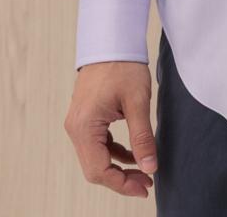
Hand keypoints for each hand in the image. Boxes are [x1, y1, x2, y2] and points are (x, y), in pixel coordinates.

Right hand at [64, 61, 157, 198]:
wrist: (112, 39)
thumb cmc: (123, 65)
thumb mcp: (137, 102)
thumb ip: (143, 136)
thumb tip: (150, 166)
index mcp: (84, 126)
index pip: (99, 170)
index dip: (122, 183)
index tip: (144, 187)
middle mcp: (75, 128)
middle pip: (95, 168)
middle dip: (120, 178)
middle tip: (146, 183)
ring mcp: (79, 123)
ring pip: (96, 158)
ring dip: (118, 167)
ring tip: (144, 171)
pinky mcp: (86, 118)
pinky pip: (97, 144)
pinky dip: (114, 153)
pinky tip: (133, 153)